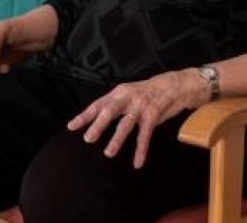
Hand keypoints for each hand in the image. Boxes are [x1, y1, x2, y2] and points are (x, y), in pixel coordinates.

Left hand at [67, 69, 206, 168]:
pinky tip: (137, 162)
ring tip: (108, 153)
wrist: (175, 85)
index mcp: (119, 92)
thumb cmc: (148, 92)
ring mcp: (141, 105)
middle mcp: (128, 97)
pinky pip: (145, 134)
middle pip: (109, 111)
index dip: (84, 115)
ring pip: (126, 124)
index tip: (71, 126)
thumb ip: (115, 104)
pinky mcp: (154, 114)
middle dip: (98, 125)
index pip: (98, 104)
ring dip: (117, 139)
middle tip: (88, 138)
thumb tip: (97, 118)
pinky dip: (141, 149)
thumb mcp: (129, 94)